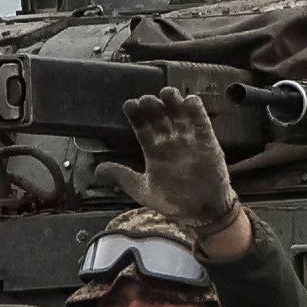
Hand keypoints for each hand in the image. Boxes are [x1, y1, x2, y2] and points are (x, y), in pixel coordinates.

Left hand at [95, 88, 242, 241]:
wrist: (203, 213)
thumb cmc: (174, 202)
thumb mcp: (143, 190)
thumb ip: (122, 177)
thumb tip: (98, 170)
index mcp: (155, 152)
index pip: (143, 129)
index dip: (137, 116)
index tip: (130, 105)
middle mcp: (171, 143)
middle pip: (160, 118)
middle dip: (153, 107)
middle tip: (147, 99)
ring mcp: (189, 141)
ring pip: (180, 116)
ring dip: (174, 103)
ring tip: (167, 93)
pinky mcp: (208, 142)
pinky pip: (202, 124)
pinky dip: (197, 112)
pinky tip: (191, 101)